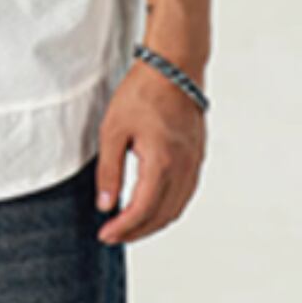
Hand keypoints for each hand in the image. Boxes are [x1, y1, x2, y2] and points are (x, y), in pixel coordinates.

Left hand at [94, 57, 206, 244]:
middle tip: (113, 235)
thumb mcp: (113, 130)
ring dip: (153, 223)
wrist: (174, 67)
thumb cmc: (142, 93)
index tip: (104, 235)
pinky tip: (151, 206)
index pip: (142, 210)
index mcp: (162, 163)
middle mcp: (183, 168)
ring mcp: (194, 164)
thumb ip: (109, 171)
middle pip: (161, 216)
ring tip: (129, 226)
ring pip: (176, 208)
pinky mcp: (197, 157)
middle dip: (136, 232)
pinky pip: (185, 194)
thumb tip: (105, 205)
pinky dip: (167, 207)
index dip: (123, 228)